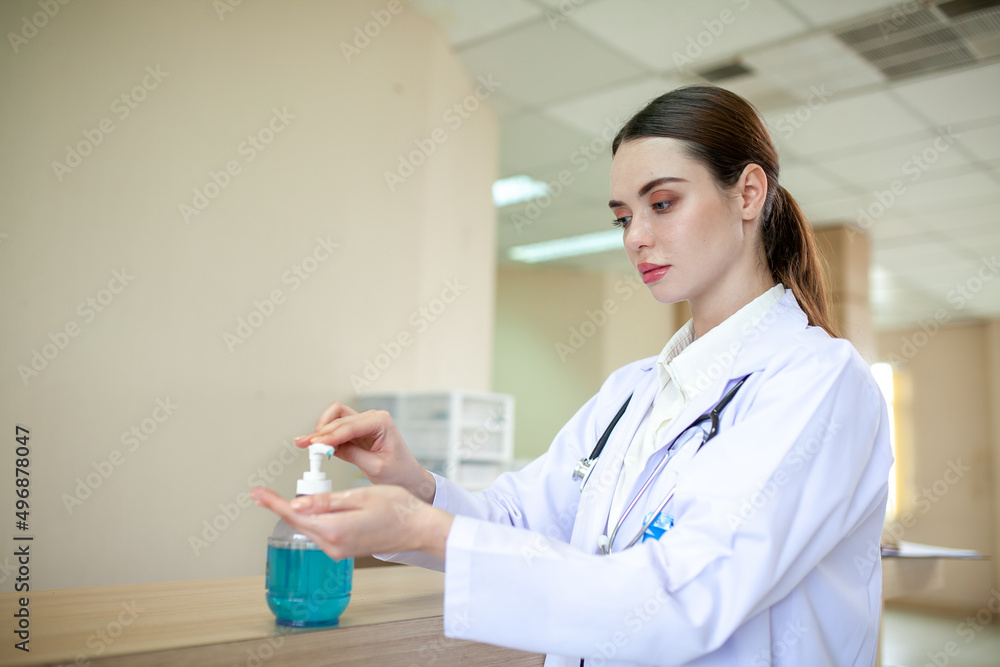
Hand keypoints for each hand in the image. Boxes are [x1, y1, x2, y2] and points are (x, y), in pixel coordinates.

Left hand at [250, 485, 453, 559]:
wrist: (418, 529)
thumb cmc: (396, 508)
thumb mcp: (359, 496)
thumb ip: (326, 502)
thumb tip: (297, 505)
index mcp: (334, 529)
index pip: (295, 515)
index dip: (274, 503)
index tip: (257, 493)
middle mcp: (333, 545)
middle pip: (298, 524)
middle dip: (279, 508)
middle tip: (261, 494)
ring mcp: (338, 550)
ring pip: (308, 529)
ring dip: (295, 514)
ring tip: (281, 499)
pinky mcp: (344, 549)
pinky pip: (320, 534)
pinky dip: (310, 521)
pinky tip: (308, 510)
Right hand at [295, 402, 435, 502]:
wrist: (408, 478)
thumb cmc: (399, 472)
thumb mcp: (375, 467)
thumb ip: (351, 454)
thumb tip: (327, 448)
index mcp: (381, 422)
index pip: (350, 426)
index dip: (330, 435)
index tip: (314, 444)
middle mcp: (372, 418)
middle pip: (339, 417)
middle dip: (320, 432)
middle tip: (303, 445)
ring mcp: (364, 423)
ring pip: (335, 418)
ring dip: (321, 430)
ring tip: (308, 445)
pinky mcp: (358, 432)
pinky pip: (337, 428)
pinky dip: (326, 436)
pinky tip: (317, 447)